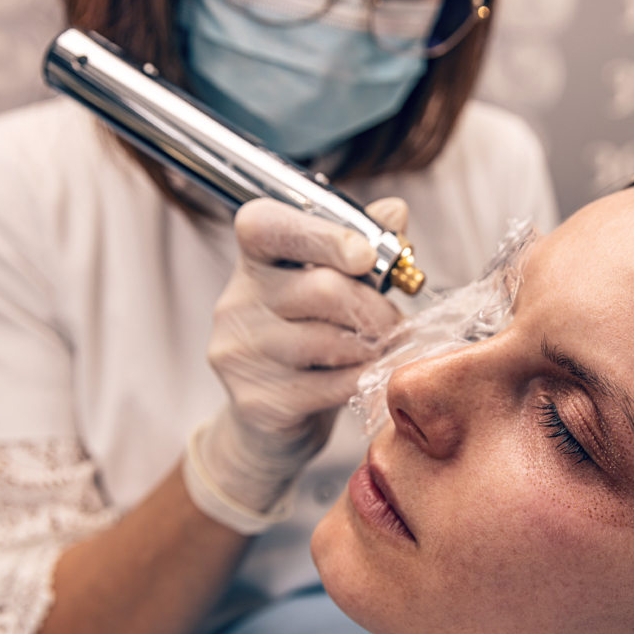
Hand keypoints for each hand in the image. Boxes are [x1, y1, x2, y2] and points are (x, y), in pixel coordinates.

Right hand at [185, 197, 408, 528]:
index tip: (366, 256)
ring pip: (331, 341)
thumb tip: (394, 210)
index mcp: (253, 259)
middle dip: (376, 307)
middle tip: (398, 323)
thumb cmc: (308, 339)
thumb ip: (362, 248)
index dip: (325, 235)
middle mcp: (236, 301)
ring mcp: (239, 353)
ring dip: (375, 347)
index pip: (269, 226)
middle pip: (322, 289)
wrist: (269, 422)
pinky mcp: (256, 401)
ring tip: (385, 350)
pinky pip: (331, 387)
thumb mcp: (333, 286)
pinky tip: (372, 378)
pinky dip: (365, 380)